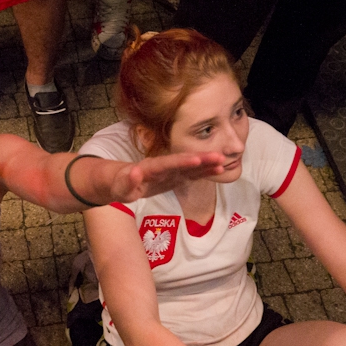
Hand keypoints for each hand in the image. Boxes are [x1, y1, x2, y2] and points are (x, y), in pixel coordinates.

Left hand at [111, 152, 225, 201]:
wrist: (123, 180)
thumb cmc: (121, 186)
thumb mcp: (121, 188)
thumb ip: (128, 182)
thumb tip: (135, 172)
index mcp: (150, 167)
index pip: (167, 163)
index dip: (182, 161)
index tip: (197, 159)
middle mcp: (163, 166)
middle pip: (183, 161)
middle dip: (201, 159)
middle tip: (219, 157)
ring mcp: (171, 170)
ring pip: (191, 166)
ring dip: (206, 163)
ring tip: (224, 161)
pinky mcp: (176, 176)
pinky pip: (192, 173)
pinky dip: (204, 171)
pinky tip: (219, 169)